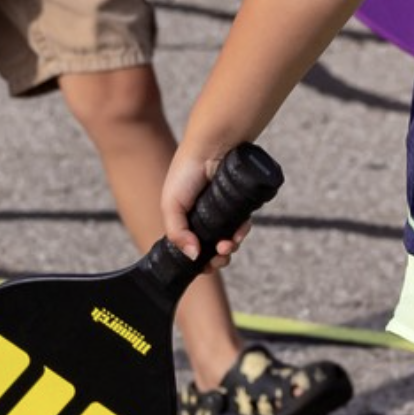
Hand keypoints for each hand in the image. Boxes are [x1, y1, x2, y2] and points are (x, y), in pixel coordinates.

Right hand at [162, 146, 244, 266]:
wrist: (211, 148)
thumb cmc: (185, 173)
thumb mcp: (170, 205)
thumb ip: (177, 233)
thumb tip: (192, 257)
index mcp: (185, 221)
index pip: (193, 250)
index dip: (201, 262)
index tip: (206, 265)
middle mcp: (204, 218)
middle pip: (214, 249)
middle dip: (219, 258)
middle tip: (221, 254)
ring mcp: (223, 213)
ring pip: (230, 240)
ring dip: (231, 247)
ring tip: (230, 244)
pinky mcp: (240, 206)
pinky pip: (243, 225)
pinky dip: (242, 231)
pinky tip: (240, 231)